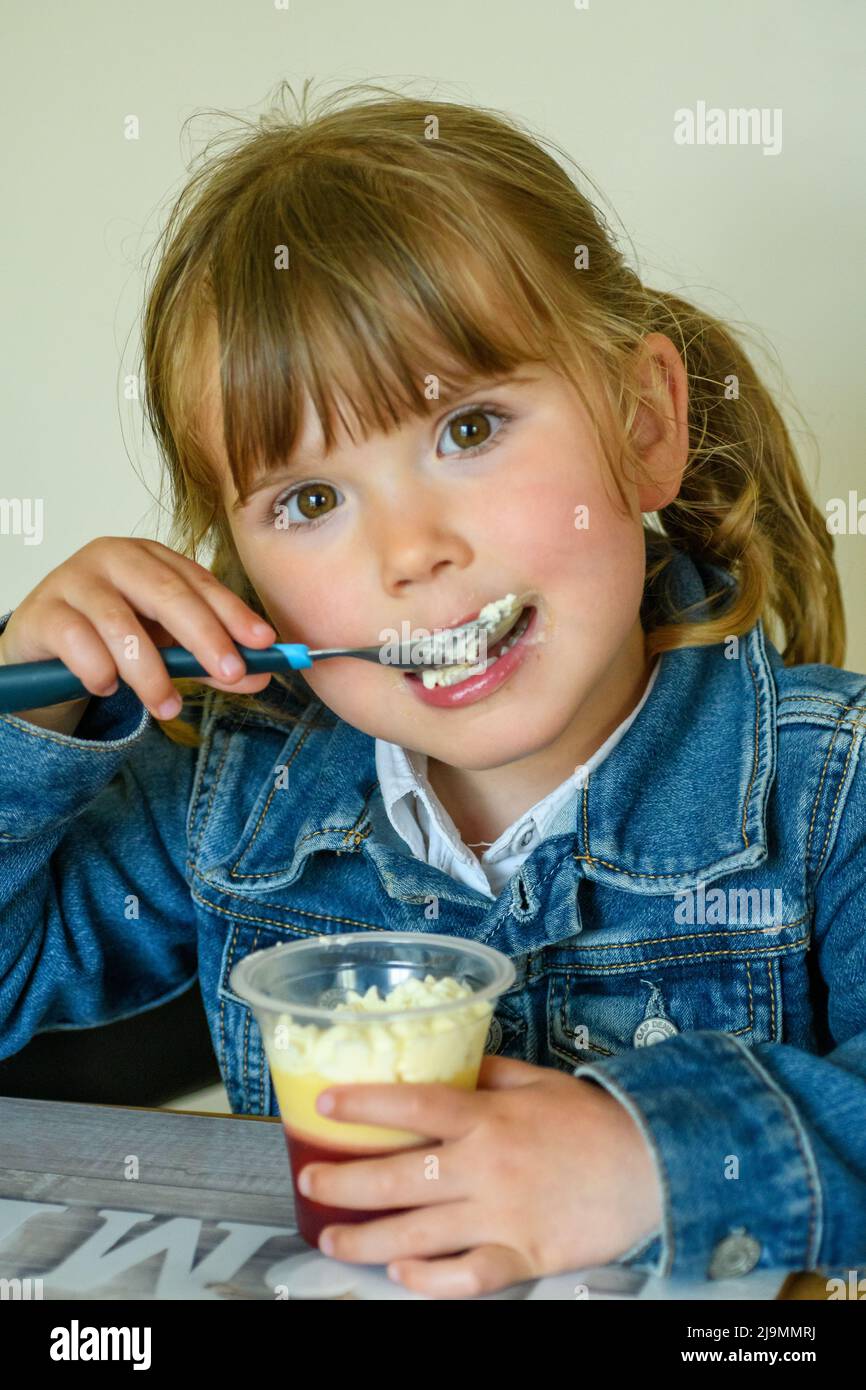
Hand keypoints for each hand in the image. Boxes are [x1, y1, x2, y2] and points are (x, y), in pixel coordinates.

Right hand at [0, 536, 276, 724]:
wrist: (43, 642)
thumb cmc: (110, 634)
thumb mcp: (164, 644)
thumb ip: (208, 660)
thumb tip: (260, 677)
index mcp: (151, 556)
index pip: (199, 582)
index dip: (233, 612)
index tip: (264, 643)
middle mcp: (113, 557)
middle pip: (166, 594)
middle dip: (204, 636)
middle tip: (230, 672)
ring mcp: (74, 580)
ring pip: (121, 624)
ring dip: (150, 672)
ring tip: (167, 706)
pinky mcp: (43, 612)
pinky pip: (76, 642)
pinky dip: (97, 670)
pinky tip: (106, 687)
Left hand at [298, 1054, 663, 1298]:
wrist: (653, 1165)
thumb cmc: (591, 1120)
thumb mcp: (536, 1080)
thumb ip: (487, 1074)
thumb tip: (448, 1064)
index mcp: (487, 1117)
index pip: (411, 1107)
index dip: (363, 1105)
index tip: (323, 1105)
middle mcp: (485, 1166)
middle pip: (398, 1178)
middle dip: (345, 1181)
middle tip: (310, 1181)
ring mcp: (501, 1216)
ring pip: (417, 1233)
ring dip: (366, 1240)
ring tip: (332, 1239)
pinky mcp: (523, 1256)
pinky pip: (466, 1276)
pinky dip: (430, 1281)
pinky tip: (402, 1274)